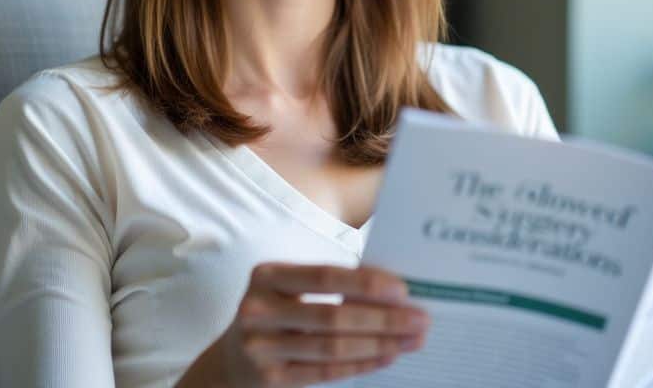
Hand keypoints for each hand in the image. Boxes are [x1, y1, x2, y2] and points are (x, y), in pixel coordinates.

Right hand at [188, 262, 429, 387]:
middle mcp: (258, 310)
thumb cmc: (278, 312)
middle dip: (383, 318)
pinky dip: (362, 364)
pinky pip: (325, 372)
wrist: (232, 358)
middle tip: (420, 319)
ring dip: (380, 344)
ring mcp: (260, 348)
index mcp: (266, 276)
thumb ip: (330, 284)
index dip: (366, 284)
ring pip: (332, 347)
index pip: (324, 277)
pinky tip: (388, 356)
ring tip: (411, 339)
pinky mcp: (270, 379)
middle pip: (332, 316)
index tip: (404, 290)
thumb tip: (392, 289)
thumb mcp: (290, 289)